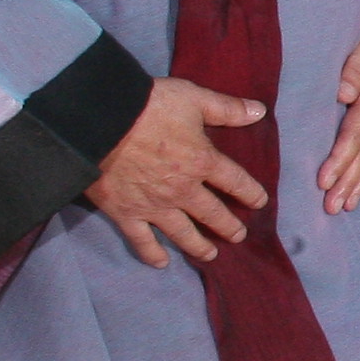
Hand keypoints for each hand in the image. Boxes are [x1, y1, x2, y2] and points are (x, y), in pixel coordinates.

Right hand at [89, 75, 270, 267]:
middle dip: (229, 226)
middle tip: (238, 236)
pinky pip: (142, 240)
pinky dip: (152, 254)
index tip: (259, 202)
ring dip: (200, 246)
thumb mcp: (193, 97)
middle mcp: (183, 190)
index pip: (235, 181)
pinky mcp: (126, 214)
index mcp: (202, 162)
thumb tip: (260, 110)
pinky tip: (162, 263)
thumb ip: (226, 107)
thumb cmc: (148, 105)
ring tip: (211, 255)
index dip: (250, 192)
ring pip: (183, 233)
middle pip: (213, 214)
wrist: (100, 122)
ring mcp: (155, 206)